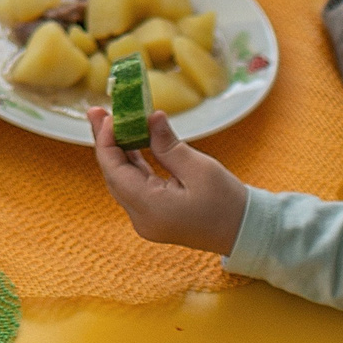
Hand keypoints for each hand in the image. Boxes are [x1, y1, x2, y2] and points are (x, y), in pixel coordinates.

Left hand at [88, 106, 249, 253]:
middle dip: (105, 141)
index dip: (106, 140)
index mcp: (150, 208)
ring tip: (108, 120)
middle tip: (96, 111)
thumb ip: (167, 144)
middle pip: (113, 174)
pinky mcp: (154, 215)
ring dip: (117, 150)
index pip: (114, 170)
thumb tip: (149, 117)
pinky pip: (135, 186)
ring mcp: (146, 219)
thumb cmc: (227, 202)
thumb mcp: (199, 169)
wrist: (246, 232)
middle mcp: (141, 218)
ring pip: (122, 179)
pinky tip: (128, 141)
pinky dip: (132, 163)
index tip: (107, 114)